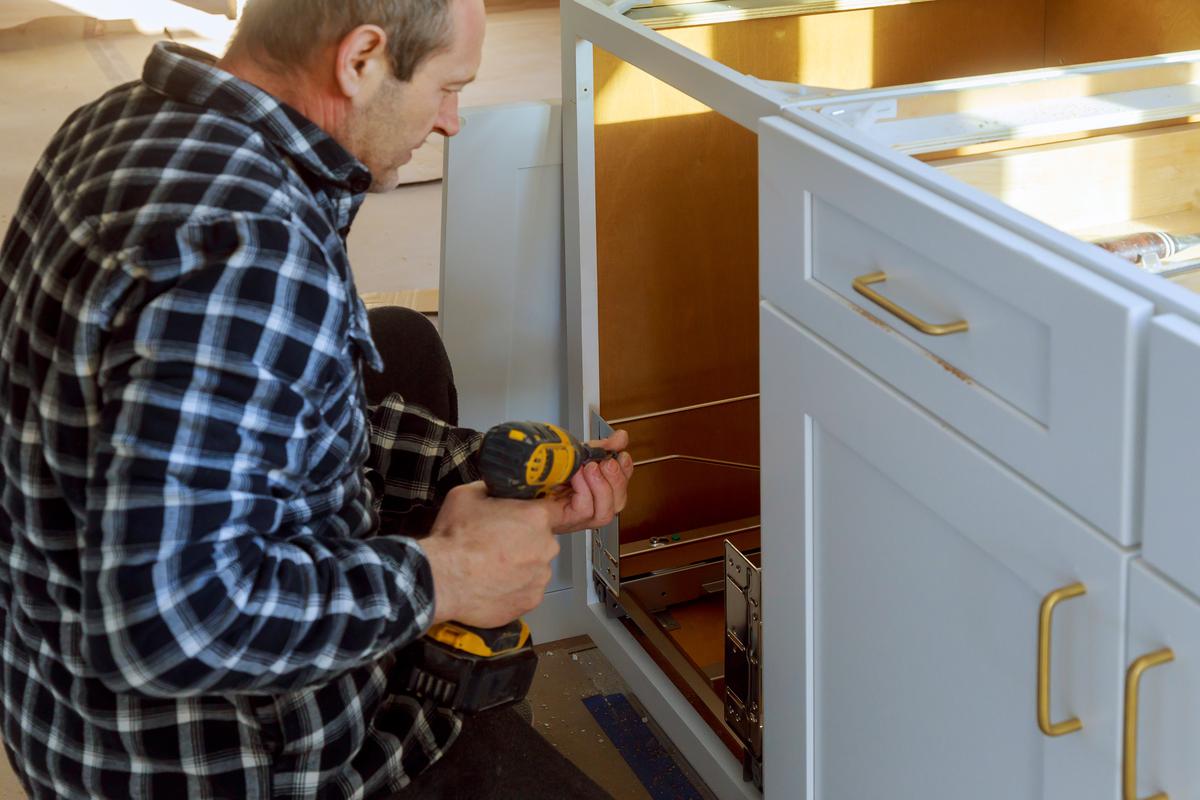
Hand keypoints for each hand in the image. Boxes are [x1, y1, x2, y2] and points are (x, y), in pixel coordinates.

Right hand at [421, 482, 558, 628]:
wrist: (443, 579)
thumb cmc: (455, 540)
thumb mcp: (467, 495)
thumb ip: (491, 488)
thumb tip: (495, 488)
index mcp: (535, 517)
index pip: (557, 508)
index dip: (540, 512)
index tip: (530, 517)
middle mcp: (545, 546)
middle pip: (542, 539)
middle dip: (524, 540)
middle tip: (498, 543)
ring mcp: (540, 576)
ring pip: (536, 566)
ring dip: (520, 565)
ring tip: (492, 566)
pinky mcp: (531, 600)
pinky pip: (528, 589)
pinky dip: (514, 588)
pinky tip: (493, 583)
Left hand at [546, 429, 633, 534]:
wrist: (513, 479)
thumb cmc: (538, 471)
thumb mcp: (574, 455)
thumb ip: (599, 448)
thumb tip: (621, 438)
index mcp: (592, 491)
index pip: (620, 487)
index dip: (625, 471)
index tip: (621, 454)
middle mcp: (587, 506)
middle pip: (618, 503)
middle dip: (618, 480)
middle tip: (607, 462)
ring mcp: (576, 517)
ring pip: (605, 512)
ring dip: (602, 487)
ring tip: (590, 468)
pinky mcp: (565, 520)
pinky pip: (585, 509)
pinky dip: (584, 490)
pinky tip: (575, 476)